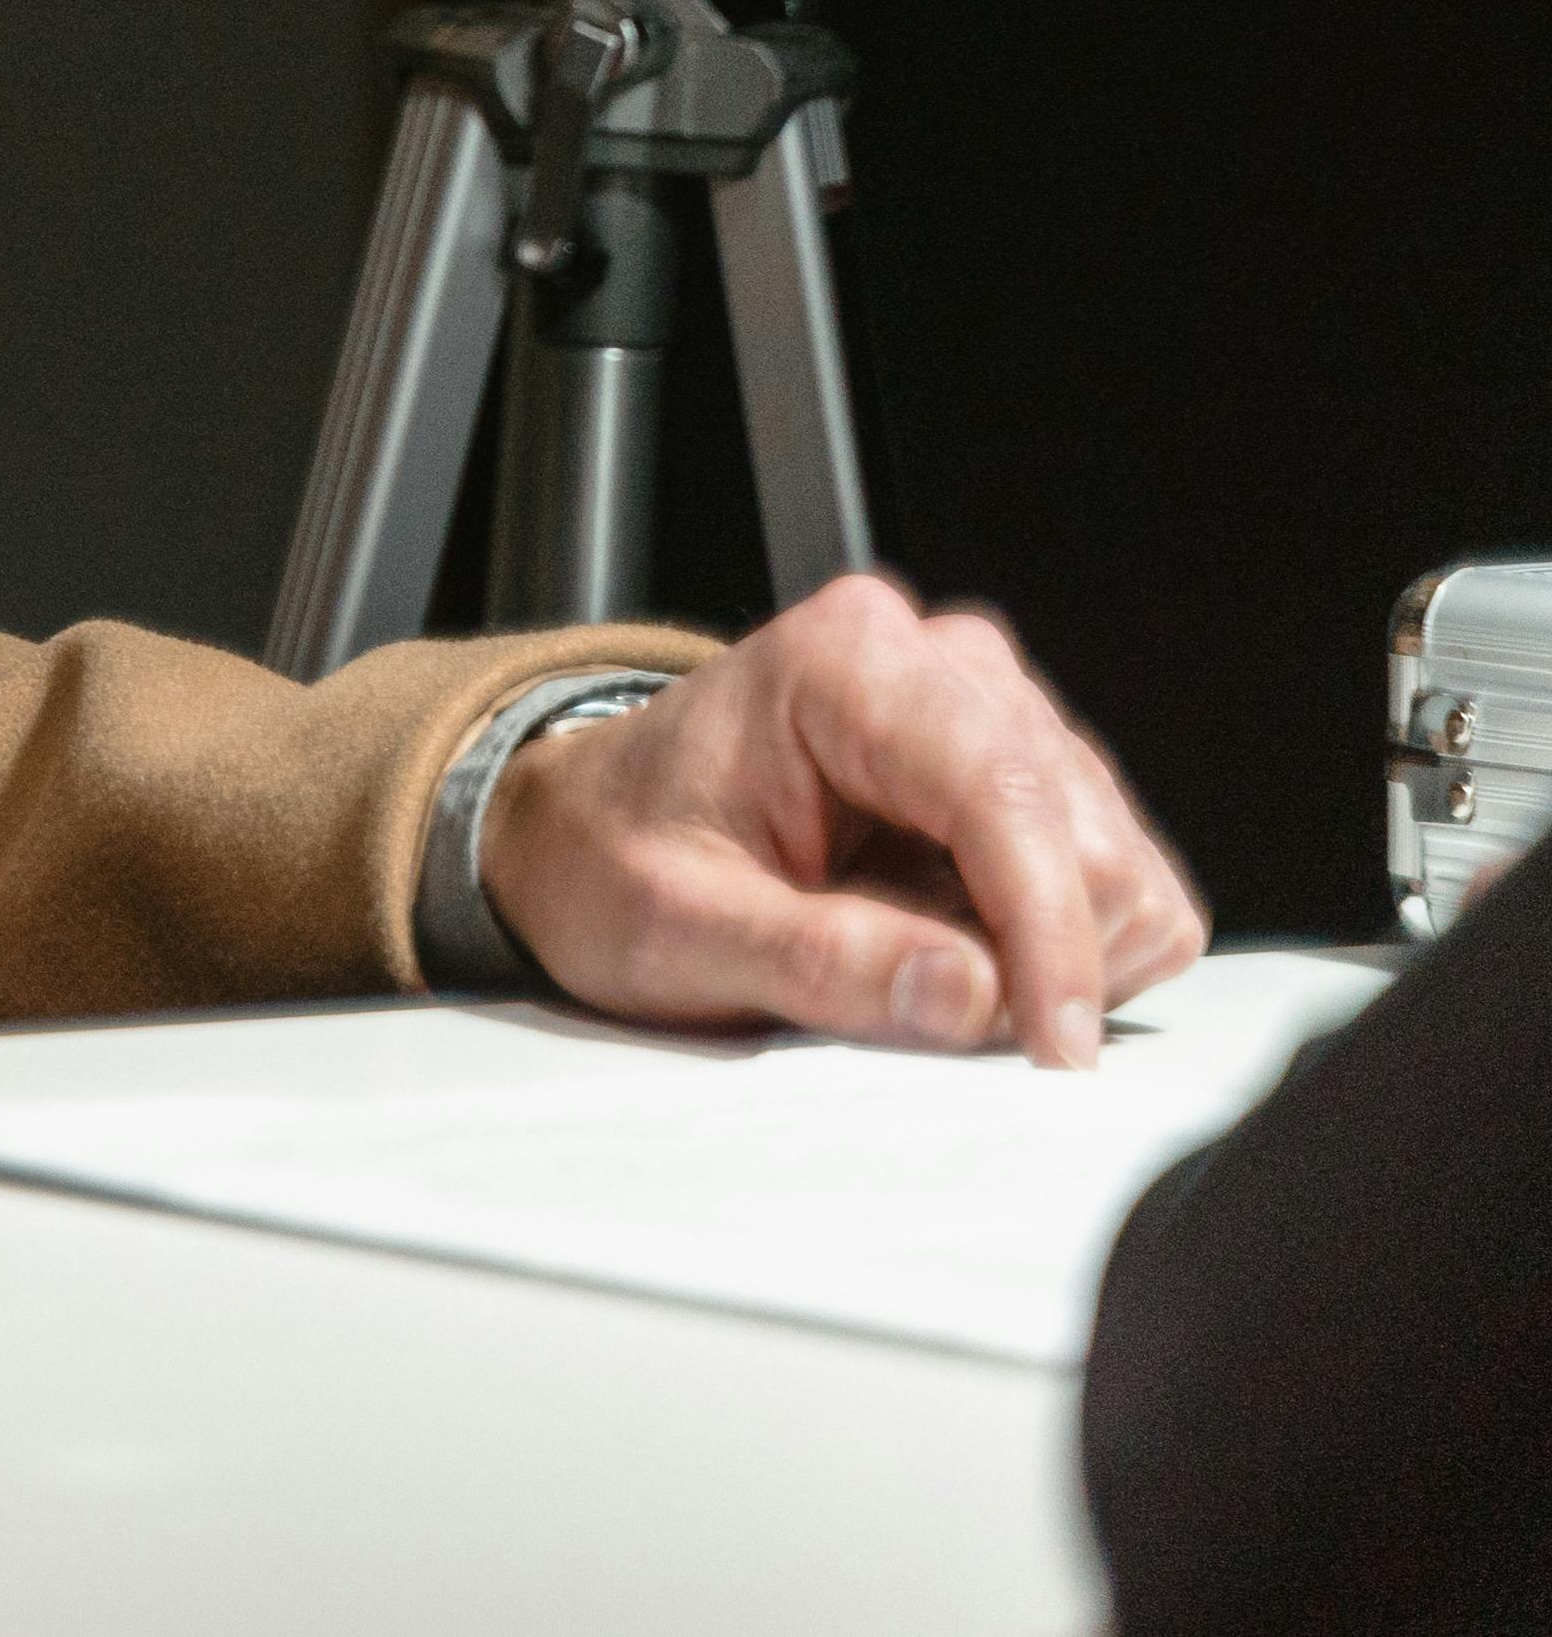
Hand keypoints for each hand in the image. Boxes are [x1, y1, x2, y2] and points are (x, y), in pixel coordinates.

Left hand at [482, 571, 1206, 1064]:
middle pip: (1088, 836)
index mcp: (844, 663)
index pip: (1003, 794)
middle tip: (932, 1015)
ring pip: (1121, 866)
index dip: (1048, 933)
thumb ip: (819, 962)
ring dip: (1055, 956)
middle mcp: (942, 661)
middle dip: (1044, 956)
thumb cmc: (613, 859)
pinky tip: (956, 947)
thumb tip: (971, 993)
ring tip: (915, 968)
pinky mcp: (1029, 774)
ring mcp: (996, 711)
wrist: (588, 833)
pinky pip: (1116, 884)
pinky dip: (1063, 949)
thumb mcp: (674, 930)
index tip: (1051, 1047)